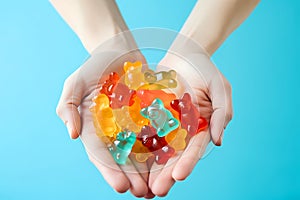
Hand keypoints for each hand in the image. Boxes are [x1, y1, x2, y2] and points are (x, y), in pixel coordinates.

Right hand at [56, 35, 154, 197]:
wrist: (118, 50)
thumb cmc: (94, 65)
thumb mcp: (75, 84)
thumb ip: (69, 108)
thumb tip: (73, 135)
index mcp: (94, 126)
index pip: (100, 153)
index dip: (109, 170)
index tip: (120, 186)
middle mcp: (113, 129)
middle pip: (121, 157)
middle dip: (130, 176)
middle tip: (141, 192)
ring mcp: (131, 123)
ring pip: (139, 150)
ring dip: (146, 169)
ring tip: (155, 186)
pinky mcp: (147, 114)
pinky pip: (155, 132)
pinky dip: (160, 147)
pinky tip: (169, 161)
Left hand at [148, 49, 232, 195]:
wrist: (184, 53)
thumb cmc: (205, 68)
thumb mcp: (219, 87)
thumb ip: (222, 113)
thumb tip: (218, 142)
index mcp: (200, 126)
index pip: (194, 148)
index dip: (188, 162)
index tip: (179, 176)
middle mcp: (181, 128)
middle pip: (174, 154)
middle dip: (166, 172)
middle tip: (158, 191)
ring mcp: (164, 122)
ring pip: (156, 148)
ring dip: (149, 167)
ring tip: (142, 185)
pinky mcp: (149, 113)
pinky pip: (141, 129)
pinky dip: (136, 144)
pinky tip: (128, 159)